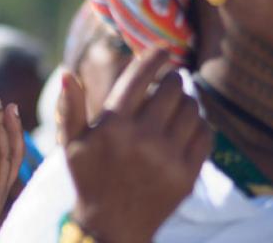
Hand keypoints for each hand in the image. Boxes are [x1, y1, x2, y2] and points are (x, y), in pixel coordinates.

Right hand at [60, 48, 211, 242]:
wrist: (111, 228)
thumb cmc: (89, 179)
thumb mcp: (72, 144)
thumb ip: (71, 107)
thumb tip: (67, 73)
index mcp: (114, 125)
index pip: (140, 76)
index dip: (154, 56)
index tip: (163, 49)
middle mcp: (142, 138)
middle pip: (173, 88)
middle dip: (173, 78)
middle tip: (172, 79)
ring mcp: (168, 157)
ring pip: (192, 109)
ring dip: (188, 100)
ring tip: (180, 103)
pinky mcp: (187, 175)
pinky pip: (204, 135)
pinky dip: (200, 124)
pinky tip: (190, 125)